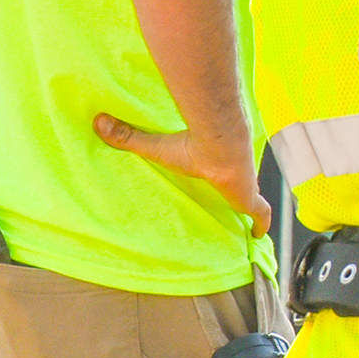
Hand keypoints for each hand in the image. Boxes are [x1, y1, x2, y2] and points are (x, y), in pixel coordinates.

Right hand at [94, 115, 273, 236]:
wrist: (221, 145)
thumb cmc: (192, 145)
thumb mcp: (157, 147)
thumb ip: (129, 137)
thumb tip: (97, 121)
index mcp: (214, 166)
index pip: (219, 172)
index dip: (220, 177)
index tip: (218, 180)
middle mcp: (232, 175)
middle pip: (237, 187)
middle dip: (236, 193)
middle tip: (231, 205)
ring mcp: (245, 188)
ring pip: (250, 201)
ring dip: (249, 210)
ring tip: (245, 226)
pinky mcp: (251, 200)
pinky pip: (261, 216)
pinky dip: (261, 225)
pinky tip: (259, 236)